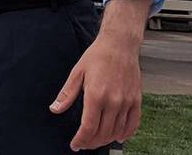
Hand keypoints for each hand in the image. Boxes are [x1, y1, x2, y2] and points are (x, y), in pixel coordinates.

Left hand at [50, 33, 142, 149]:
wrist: (119, 46)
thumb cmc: (96, 56)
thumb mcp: (76, 73)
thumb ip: (66, 94)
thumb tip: (54, 109)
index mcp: (96, 95)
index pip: (88, 127)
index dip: (81, 140)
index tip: (75, 145)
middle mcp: (113, 101)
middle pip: (102, 132)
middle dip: (91, 142)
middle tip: (83, 144)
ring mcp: (127, 102)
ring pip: (117, 131)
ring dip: (106, 140)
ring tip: (96, 141)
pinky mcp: (137, 100)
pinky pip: (133, 123)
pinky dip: (126, 133)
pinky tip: (118, 136)